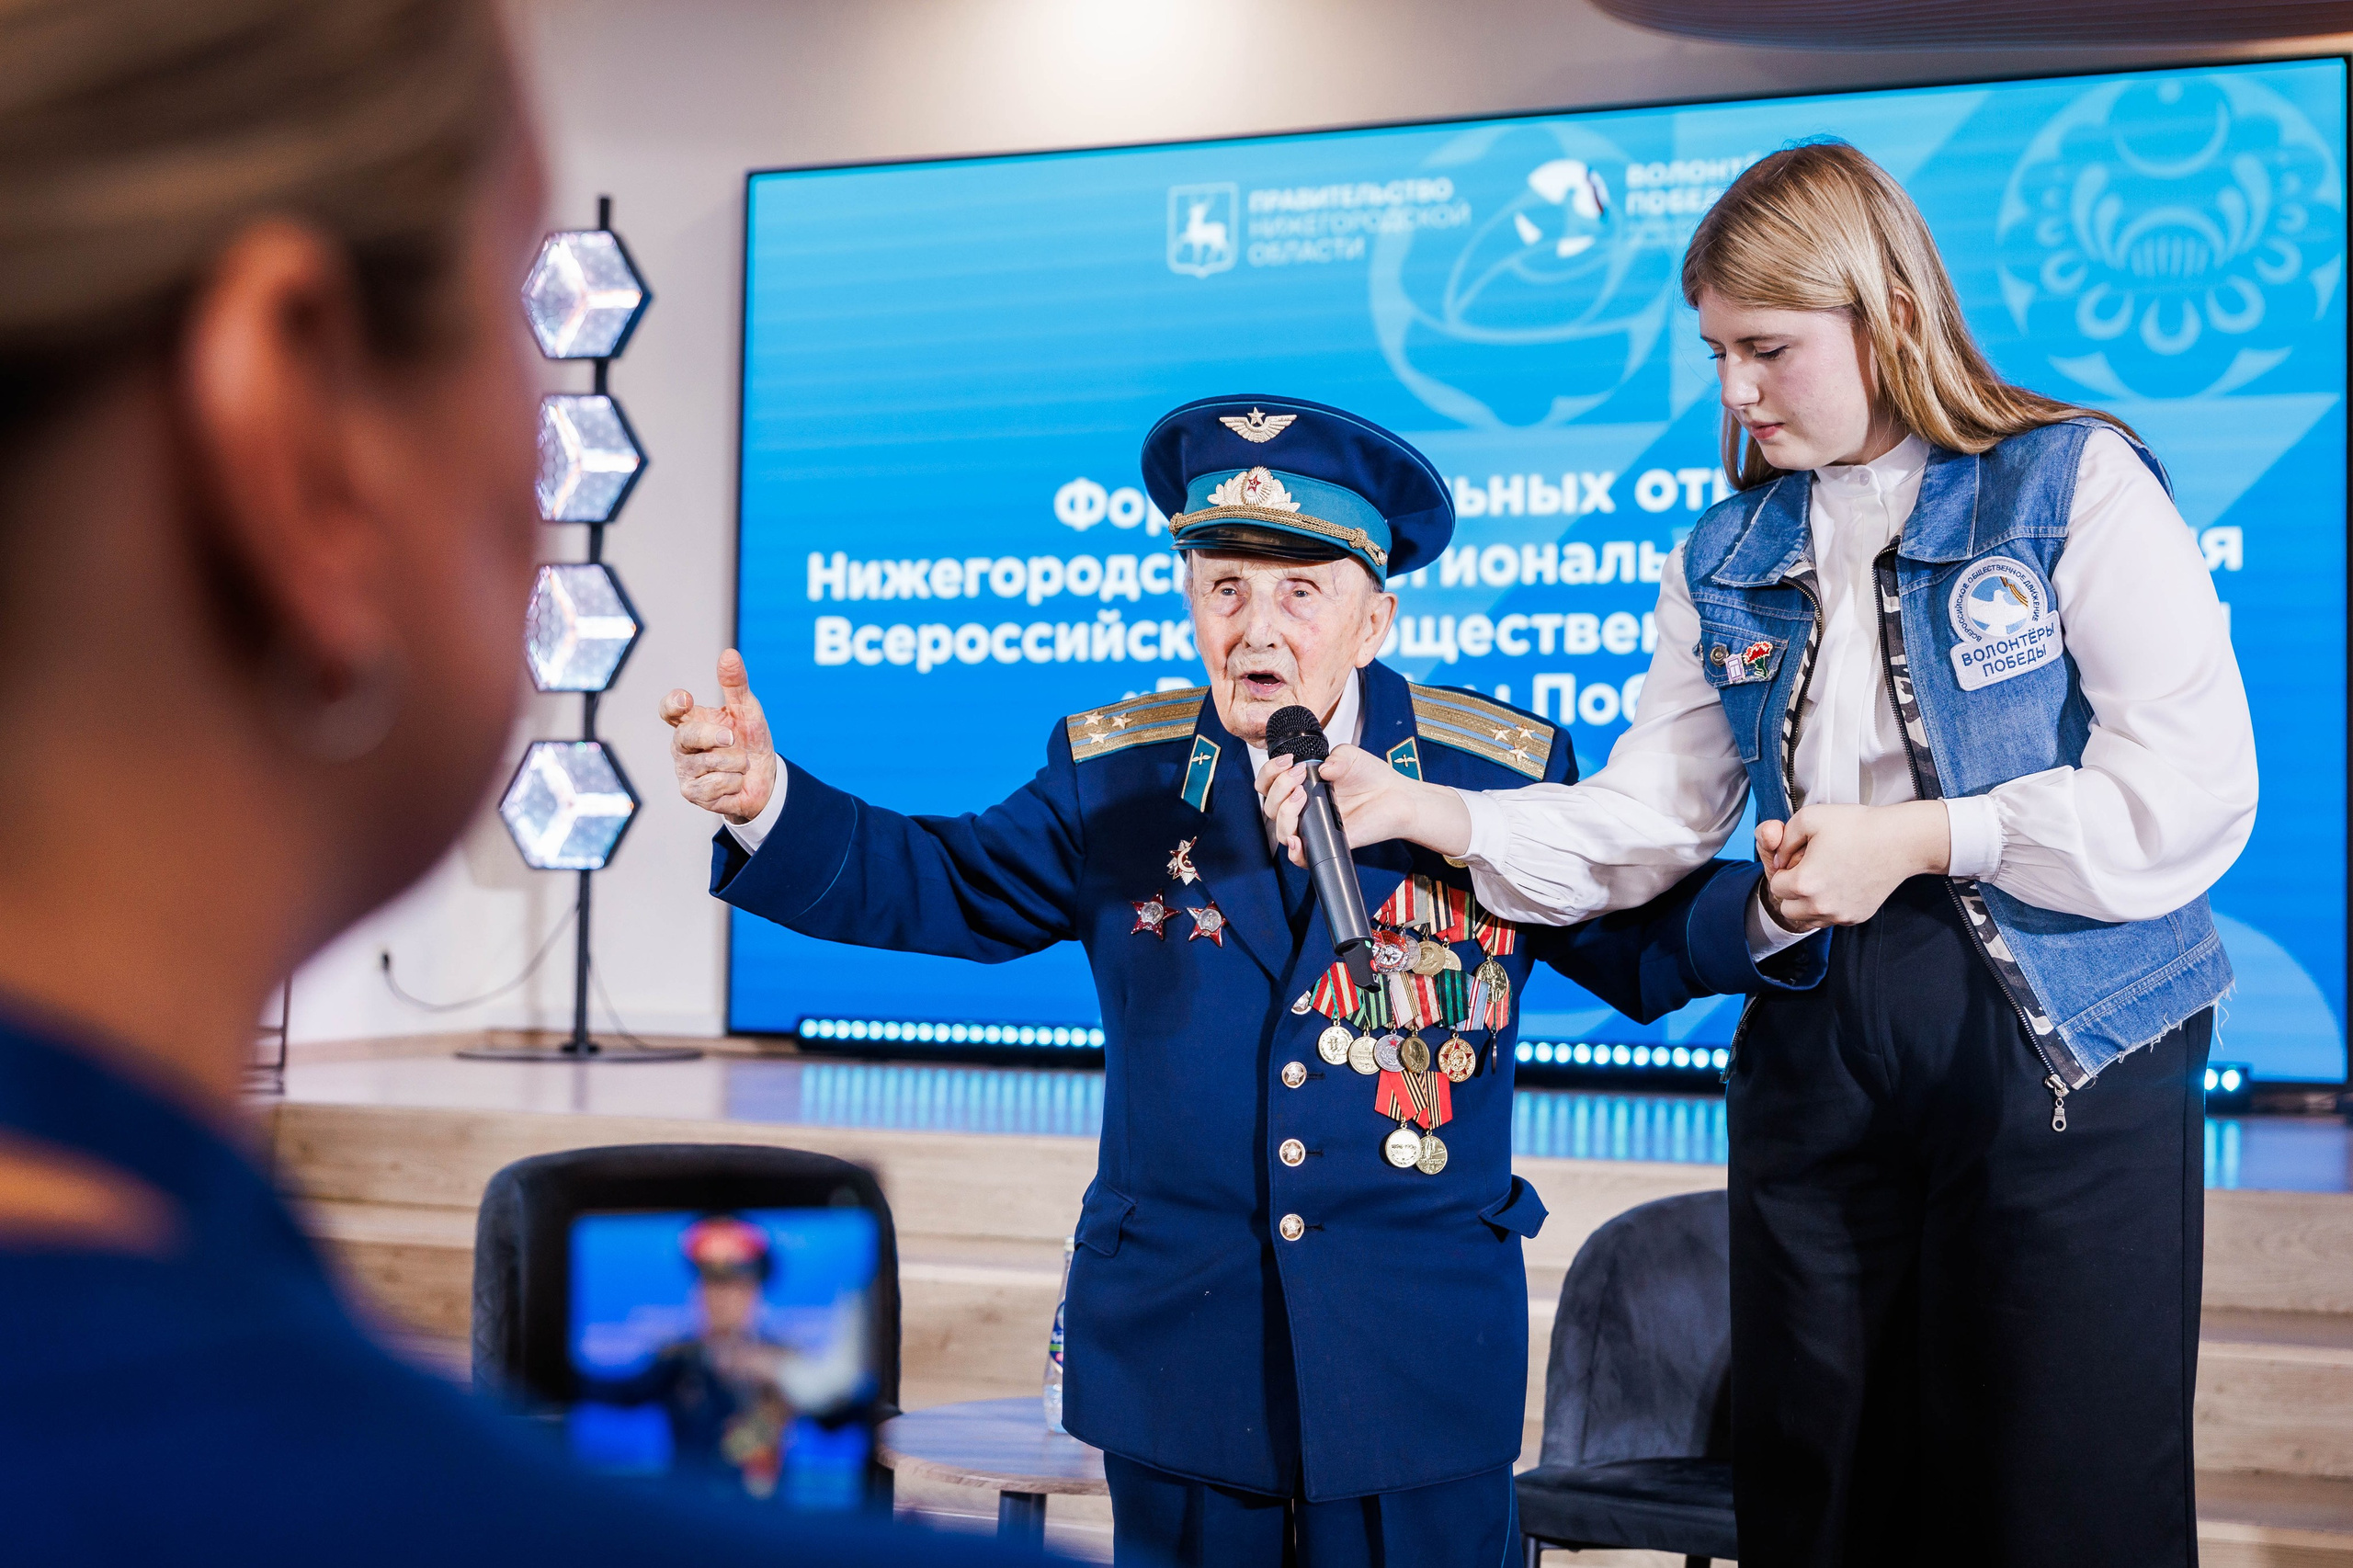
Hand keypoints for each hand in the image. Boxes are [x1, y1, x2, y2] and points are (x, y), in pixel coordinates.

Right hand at [661, 649, 777, 824]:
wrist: (764, 779)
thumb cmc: (750, 741)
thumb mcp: (748, 711)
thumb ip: (736, 684)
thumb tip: (729, 654)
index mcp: (691, 721)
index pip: (669, 710)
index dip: (673, 704)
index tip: (686, 700)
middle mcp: (682, 745)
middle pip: (687, 736)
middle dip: (714, 736)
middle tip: (732, 738)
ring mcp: (684, 770)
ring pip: (709, 762)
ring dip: (736, 763)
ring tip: (740, 764)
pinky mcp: (692, 792)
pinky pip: (715, 784)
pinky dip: (734, 782)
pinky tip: (734, 782)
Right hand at [1254, 743, 1470, 866]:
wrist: (1396, 796)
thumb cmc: (1372, 776)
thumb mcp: (1350, 756)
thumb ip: (1335, 757)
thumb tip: (1322, 769)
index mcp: (1302, 785)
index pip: (1269, 784)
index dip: (1269, 772)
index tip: (1288, 761)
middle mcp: (1303, 807)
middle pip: (1270, 807)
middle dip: (1278, 787)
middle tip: (1300, 774)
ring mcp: (1313, 826)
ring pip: (1280, 830)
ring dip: (1284, 811)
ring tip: (1302, 795)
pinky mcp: (1327, 843)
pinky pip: (1302, 858)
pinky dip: (1294, 851)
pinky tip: (1298, 838)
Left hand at [1760, 801, 1950, 929]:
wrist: (1900, 841)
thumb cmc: (1857, 826)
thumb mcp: (1809, 817)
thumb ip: (1782, 839)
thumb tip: (1778, 860)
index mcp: (1804, 883)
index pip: (1775, 885)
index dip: (1783, 870)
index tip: (1797, 859)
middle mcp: (1821, 906)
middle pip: (1787, 909)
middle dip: (1791, 891)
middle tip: (1806, 870)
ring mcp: (1841, 914)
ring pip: (1807, 919)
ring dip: (1806, 903)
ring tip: (1821, 879)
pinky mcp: (1857, 917)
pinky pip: (1831, 919)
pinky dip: (1828, 907)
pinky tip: (1839, 884)